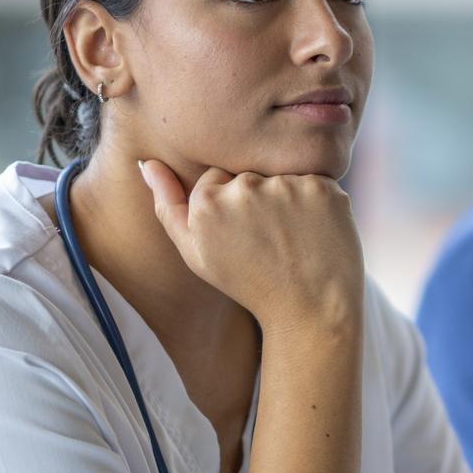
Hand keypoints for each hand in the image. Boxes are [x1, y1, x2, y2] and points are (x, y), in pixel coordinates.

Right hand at [138, 161, 362, 331]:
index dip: (231, 207)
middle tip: (269, 241)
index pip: (216, 177)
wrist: (310, 309)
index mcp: (206, 201)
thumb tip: (148, 163)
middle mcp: (244, 186)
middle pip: (250, 174)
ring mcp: (287, 186)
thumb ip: (168, 206)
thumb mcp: (196, 253)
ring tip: (292, 239)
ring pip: (283, 177)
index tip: (242, 234)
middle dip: (259, 200)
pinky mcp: (324, 189)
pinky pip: (317, 182)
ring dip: (289, 200)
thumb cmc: (249, 283)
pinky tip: (315, 233)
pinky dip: (318, 204)